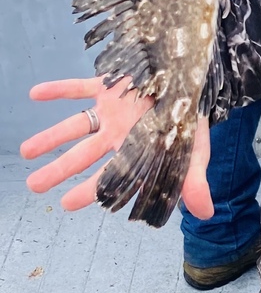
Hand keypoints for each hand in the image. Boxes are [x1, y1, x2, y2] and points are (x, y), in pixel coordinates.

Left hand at [19, 76, 212, 219]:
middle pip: (83, 156)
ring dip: (50, 137)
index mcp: (135, 152)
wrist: (191, 79)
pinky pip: (80, 88)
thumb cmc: (192, 118)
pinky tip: (35, 93)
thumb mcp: (195, 150)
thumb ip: (193, 180)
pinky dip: (59, 89)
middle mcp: (118, 134)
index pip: (109, 176)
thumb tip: (205, 213)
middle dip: (58, 171)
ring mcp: (111, 109)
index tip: (66, 203)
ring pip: (76, 126)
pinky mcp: (109, 84)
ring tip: (25, 152)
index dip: (89, 190)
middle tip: (34, 186)